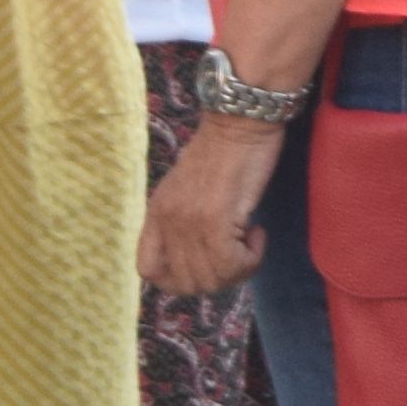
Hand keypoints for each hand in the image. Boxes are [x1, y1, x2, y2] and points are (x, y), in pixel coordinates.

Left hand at [143, 108, 276, 295]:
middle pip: (186, 283)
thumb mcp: (188, 188)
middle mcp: (167, 221)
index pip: (148, 270)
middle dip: (218, 278)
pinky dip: (252, 258)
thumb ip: (182, 219)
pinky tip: (258, 233)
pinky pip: (234, 265)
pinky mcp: (216, 220)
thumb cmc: (224, 150)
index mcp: (156, 214)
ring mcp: (189, 222)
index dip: (177, 280)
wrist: (240, 122)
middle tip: (237, 253)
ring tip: (249, 239)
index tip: (205, 264)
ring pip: (211, 280)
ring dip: (239, 269)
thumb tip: (198, 254)